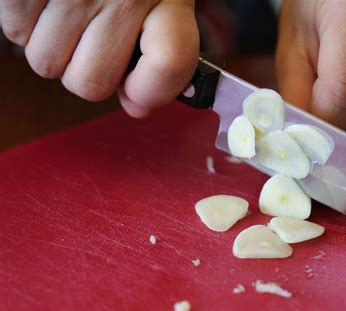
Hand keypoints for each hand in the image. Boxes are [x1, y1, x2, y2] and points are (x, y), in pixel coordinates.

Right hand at [0, 0, 198, 117]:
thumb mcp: (164, 3)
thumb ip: (159, 59)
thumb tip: (136, 107)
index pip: (170, 63)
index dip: (150, 92)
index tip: (138, 90)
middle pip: (90, 84)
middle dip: (89, 73)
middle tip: (96, 43)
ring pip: (47, 65)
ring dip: (56, 49)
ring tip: (71, 14)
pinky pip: (15, 32)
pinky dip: (27, 23)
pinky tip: (48, 1)